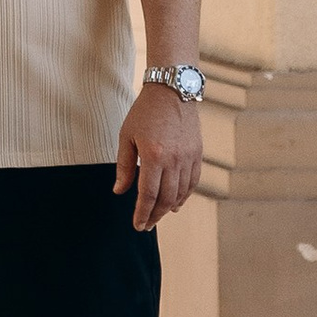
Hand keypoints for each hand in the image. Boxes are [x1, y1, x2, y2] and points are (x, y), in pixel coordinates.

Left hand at [114, 85, 202, 232]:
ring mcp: (188, 158)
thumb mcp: (127, 136)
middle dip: (155, 215)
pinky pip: (192, 183)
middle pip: (165, 199)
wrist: (172, 91)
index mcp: (153, 156)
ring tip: (158, 215)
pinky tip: (175, 202)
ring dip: (169, 208)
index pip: (148, 194)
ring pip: (180, 193)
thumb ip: (124, 166)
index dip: (142, 213)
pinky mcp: (198, 155)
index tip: (137, 225)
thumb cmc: (145, 112)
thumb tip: (119, 191)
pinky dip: (184, 196)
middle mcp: (174, 160)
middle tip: (146, 225)